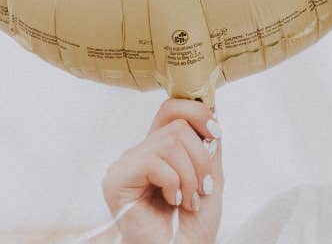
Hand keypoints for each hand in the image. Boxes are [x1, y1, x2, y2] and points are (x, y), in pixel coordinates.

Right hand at [101, 98, 223, 243]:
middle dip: (201, 158)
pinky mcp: (116, 180)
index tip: (215, 134)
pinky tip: (172, 202)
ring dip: (190, 175)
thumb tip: (212, 108)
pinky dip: (174, 183)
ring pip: (169, 141)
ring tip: (189, 200)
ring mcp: (126, 165)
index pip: (172, 108)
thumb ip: (209, 143)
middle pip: (176, 124)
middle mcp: (141, 153)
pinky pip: (153, 161)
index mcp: (161, 149)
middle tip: (203, 188)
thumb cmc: (193, 224)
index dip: (197, 112)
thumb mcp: (211, 175)